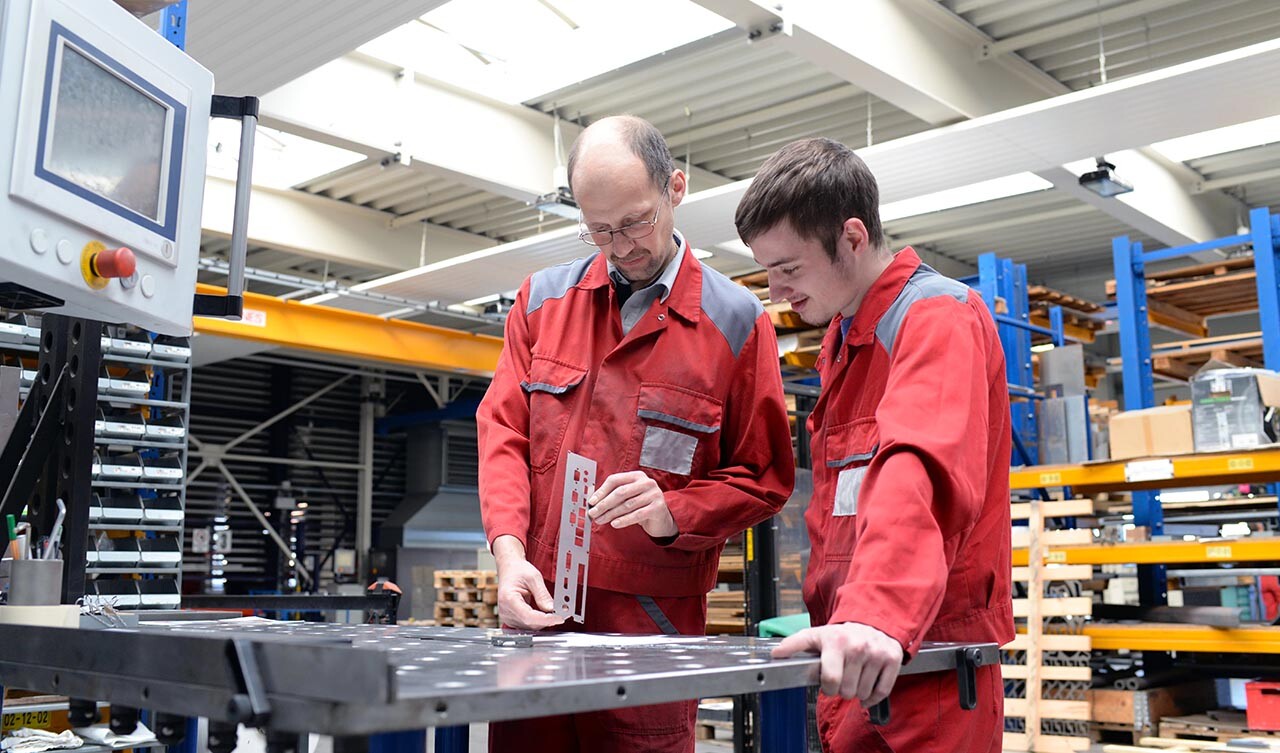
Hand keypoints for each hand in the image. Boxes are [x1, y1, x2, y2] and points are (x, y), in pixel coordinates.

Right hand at [492, 536, 565, 629]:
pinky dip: (538, 621)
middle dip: (547, 620)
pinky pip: (527, 625)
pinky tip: (544, 614)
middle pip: (530, 624)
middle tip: (561, 614)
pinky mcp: (511, 619)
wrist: (509, 569)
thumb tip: (552, 609)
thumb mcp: (534, 577)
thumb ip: (543, 595)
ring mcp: (507, 617)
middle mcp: (505, 611)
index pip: (529, 617)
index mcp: (508, 599)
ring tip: (553, 612)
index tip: (559, 618)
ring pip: (530, 627)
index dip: (546, 620)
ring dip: (543, 622)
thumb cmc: (517, 570)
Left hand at [586, 471, 676, 537]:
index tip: (591, 501)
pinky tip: (614, 524)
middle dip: (604, 504)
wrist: (661, 519)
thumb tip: (593, 501)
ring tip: (601, 520)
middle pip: (620, 492)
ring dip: (611, 514)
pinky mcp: (658, 507)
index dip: (601, 491)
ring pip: (627, 504)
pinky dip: (624, 520)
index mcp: (637, 476)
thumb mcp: (628, 497)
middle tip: (593, 513)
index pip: (615, 480)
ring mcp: (654, 494)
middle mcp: (646, 482)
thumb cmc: (641, 506)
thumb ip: (613, 496)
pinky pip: (637, 514)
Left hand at [771, 623, 903, 704]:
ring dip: (858, 691)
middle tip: (843, 676)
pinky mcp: (892, 660)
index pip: (830, 680)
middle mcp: (858, 647)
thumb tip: (775, 654)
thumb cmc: (840, 634)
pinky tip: (867, 688)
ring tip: (855, 677)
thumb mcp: (816, 635)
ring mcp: (877, 654)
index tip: (828, 682)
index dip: (828, 687)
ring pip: (863, 693)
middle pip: (847, 691)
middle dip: (842, 689)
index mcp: (836, 641)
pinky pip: (882, 692)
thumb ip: (794, 644)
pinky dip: (873, 697)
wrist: (872, 621)